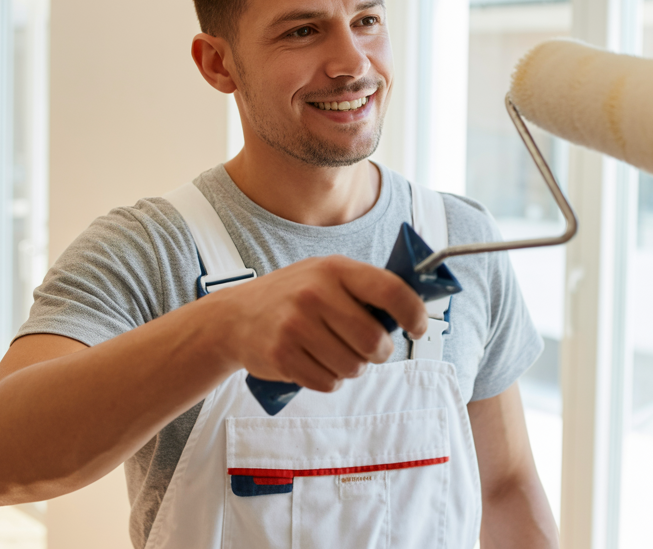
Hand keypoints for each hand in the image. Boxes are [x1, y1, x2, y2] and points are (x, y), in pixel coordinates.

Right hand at [206, 255, 427, 391]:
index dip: (413, 312)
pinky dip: (329, 380)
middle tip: (370, 349)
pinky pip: (328, 383)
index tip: (418, 327)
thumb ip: (363, 289)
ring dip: (352, 368)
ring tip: (334, 353)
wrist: (233, 317)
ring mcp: (296, 325)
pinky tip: (314, 362)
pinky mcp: (282, 355)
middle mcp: (315, 293)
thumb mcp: (325, 276)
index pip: (390, 290)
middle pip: (374, 341)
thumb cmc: (293, 297)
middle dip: (379, 353)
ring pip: (353, 367)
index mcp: (335, 269)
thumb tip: (411, 312)